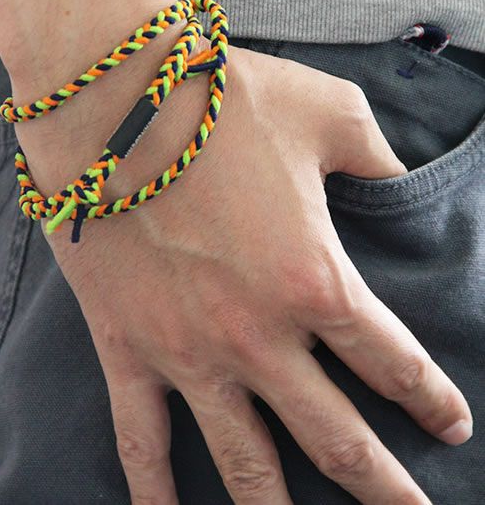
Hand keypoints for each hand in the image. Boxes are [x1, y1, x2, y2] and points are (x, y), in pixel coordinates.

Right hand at [17, 41, 471, 504]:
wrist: (113, 97)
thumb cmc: (222, 99)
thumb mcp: (329, 111)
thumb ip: (378, 156)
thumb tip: (399, 179)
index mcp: (315, 279)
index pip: (393, 362)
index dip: (431, 400)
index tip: (450, 425)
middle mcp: (257, 335)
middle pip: (335, 438)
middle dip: (382, 486)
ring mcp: (187, 352)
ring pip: (245, 463)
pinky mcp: (125, 347)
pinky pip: (141, 440)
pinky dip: (156, 491)